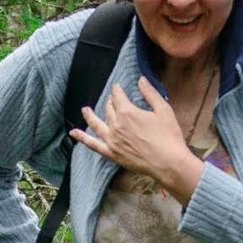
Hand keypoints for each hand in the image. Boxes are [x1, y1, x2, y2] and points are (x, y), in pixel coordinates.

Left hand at [71, 77, 203, 199]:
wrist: (168, 163)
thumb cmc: (169, 136)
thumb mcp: (163, 110)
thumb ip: (150, 93)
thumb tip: (141, 79)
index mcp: (128, 112)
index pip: (118, 96)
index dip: (117, 90)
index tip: (117, 87)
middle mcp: (116, 125)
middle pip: (109, 109)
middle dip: (110, 102)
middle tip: (112, 99)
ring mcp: (112, 140)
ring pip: (97, 124)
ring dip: (90, 116)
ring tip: (85, 110)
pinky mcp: (112, 154)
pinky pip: (93, 145)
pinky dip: (82, 138)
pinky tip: (73, 133)